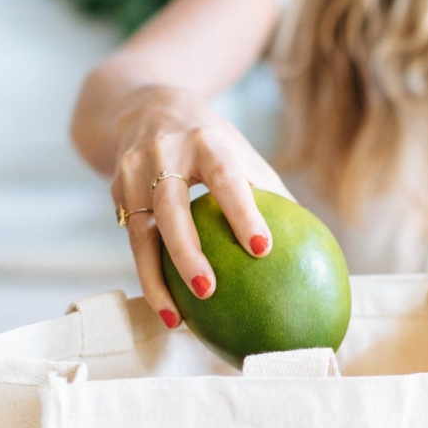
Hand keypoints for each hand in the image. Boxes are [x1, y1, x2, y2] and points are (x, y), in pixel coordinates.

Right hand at [110, 83, 292, 327]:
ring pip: (141, 234)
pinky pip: (133, 243)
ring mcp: (132, 173)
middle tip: (209, 291)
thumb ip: (267, 191)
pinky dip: (149, 278)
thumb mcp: (237, 152)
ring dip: (157, 280)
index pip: (225, 178)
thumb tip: (313, 243)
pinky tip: (168, 310)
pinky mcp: (115, 194)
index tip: (263, 250)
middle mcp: (163, 154)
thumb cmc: (208, 142)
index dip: (243, 213)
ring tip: (177, 320)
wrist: (142, 107)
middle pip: (171, 208)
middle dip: (187, 252)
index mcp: (205, 142)